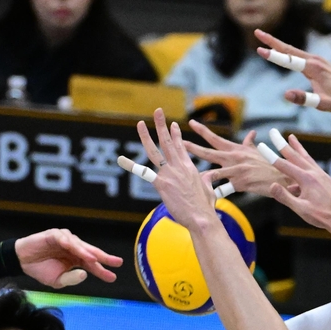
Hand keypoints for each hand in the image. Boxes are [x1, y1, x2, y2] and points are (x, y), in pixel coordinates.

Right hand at [14, 229, 121, 288]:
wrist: (22, 262)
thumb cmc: (41, 270)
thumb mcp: (57, 281)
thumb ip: (71, 278)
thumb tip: (85, 274)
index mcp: (76, 259)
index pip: (93, 265)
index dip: (103, 270)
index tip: (113, 277)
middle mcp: (74, 248)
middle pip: (91, 252)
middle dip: (104, 257)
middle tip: (116, 262)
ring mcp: (65, 240)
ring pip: (79, 245)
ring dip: (87, 252)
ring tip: (94, 260)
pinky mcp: (53, 235)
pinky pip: (63, 238)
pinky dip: (69, 243)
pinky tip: (74, 249)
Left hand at [135, 109, 219, 230]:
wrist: (201, 217)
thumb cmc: (205, 206)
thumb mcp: (209, 189)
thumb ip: (206, 179)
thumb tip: (208, 176)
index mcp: (189, 167)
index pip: (180, 146)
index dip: (175, 134)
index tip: (172, 124)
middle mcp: (178, 166)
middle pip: (168, 142)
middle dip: (162, 125)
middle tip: (158, 112)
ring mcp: (169, 174)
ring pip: (155, 151)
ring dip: (146, 136)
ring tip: (139, 124)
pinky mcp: (161, 184)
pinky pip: (144, 173)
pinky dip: (131, 166)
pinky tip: (121, 159)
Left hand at [186, 121, 300, 198]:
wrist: (283, 176)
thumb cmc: (269, 164)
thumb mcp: (259, 152)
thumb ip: (250, 144)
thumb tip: (251, 134)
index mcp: (236, 149)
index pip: (215, 138)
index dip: (203, 131)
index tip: (191, 123)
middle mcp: (234, 157)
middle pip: (209, 153)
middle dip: (193, 148)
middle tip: (179, 143)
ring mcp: (237, 170)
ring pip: (214, 172)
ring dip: (200, 176)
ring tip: (188, 178)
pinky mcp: (241, 183)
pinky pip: (225, 189)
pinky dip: (217, 192)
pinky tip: (209, 197)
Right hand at [254, 29, 330, 114]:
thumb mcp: (322, 103)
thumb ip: (304, 98)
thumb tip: (286, 95)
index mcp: (314, 68)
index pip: (289, 60)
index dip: (273, 55)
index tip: (260, 50)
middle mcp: (314, 60)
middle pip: (289, 49)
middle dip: (272, 41)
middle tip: (257, 32)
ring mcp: (317, 60)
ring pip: (293, 51)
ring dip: (278, 45)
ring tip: (264, 40)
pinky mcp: (318, 63)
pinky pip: (299, 55)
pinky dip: (287, 52)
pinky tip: (282, 52)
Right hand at [263, 135, 330, 237]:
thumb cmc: (321, 216)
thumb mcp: (301, 209)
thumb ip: (285, 197)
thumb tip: (272, 185)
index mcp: (306, 179)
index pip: (284, 165)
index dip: (270, 155)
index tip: (261, 145)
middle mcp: (314, 173)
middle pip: (295, 155)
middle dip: (282, 144)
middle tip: (273, 132)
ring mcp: (322, 174)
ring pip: (306, 157)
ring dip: (297, 147)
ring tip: (291, 137)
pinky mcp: (326, 178)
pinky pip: (314, 164)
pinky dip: (307, 157)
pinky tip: (305, 158)